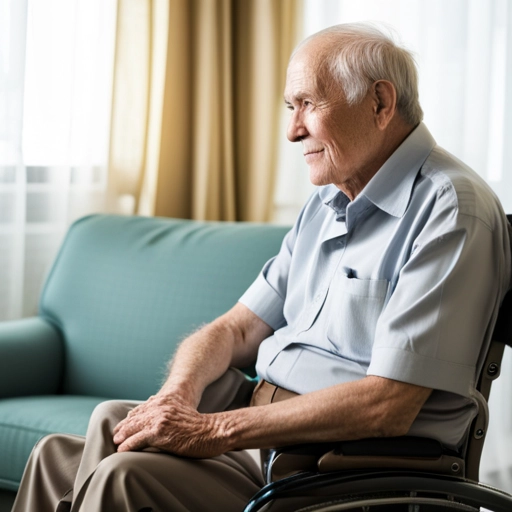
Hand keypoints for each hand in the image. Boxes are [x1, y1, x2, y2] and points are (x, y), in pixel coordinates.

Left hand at [112, 394, 228, 457]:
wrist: (212, 431)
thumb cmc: (198, 427)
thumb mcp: (180, 414)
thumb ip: (167, 414)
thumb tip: (157, 419)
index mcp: (164, 402)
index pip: (141, 410)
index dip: (130, 419)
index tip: (123, 427)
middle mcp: (160, 408)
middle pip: (134, 419)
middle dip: (123, 428)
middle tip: (115, 436)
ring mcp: (159, 420)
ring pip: (132, 429)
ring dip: (122, 437)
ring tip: (116, 444)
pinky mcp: (160, 433)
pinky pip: (137, 441)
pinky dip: (127, 446)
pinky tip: (122, 451)